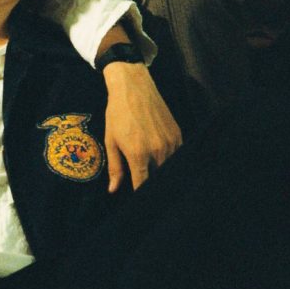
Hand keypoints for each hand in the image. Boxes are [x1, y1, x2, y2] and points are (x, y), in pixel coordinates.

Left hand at [102, 62, 181, 191]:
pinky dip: (170, 160)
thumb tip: (113, 190)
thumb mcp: (111, 140)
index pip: (143, 186)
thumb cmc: (118, 113)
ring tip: (152, 171)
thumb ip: (115, 168)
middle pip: (158, 179)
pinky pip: (177, 156)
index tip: (137, 200)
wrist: (133, 87)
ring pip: (169, 168)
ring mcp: (171, 143)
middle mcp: (158, 151)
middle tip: (144, 186)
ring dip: (161, 172)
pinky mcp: (178, 135)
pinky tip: (161, 158)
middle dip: (151, 185)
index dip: (140, 196)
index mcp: (138, 154)